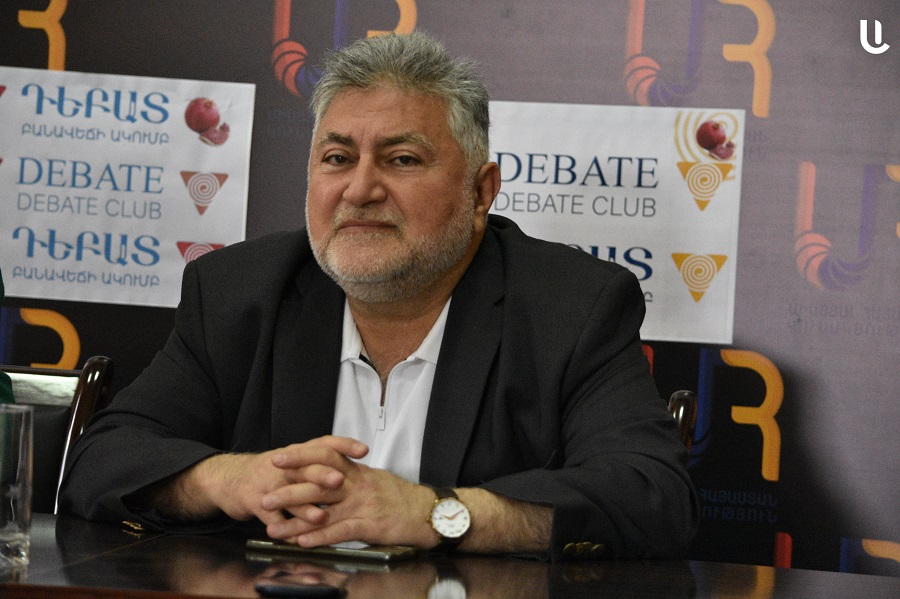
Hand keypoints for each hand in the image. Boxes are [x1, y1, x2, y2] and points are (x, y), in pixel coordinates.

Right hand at [184, 436, 367, 526]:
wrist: (231, 479)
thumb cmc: (271, 473)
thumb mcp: (295, 462)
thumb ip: (320, 464)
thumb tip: (353, 468)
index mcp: (298, 453)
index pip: (324, 444)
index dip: (344, 445)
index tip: (364, 450)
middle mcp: (284, 466)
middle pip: (306, 468)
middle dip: (323, 475)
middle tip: (340, 481)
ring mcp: (269, 485)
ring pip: (289, 496)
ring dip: (305, 508)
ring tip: (321, 517)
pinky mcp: (255, 503)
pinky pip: (272, 518)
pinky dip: (284, 530)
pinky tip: (296, 541)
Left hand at [261, 456, 437, 548]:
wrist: (427, 511)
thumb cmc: (401, 497)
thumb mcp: (375, 478)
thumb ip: (352, 476)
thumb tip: (330, 473)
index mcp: (357, 471)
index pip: (325, 455)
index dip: (300, 457)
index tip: (277, 459)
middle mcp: (357, 484)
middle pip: (317, 483)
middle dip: (288, 491)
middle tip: (264, 498)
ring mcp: (363, 505)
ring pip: (323, 509)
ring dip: (295, 520)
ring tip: (273, 528)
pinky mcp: (370, 525)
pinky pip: (341, 530)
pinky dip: (320, 537)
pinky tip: (303, 542)